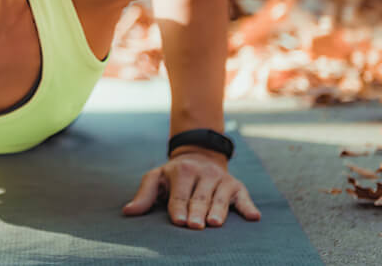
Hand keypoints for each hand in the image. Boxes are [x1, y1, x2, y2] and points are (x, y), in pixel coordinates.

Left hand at [121, 147, 260, 228]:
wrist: (199, 155)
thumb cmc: (174, 176)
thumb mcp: (157, 179)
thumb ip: (144, 195)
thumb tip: (128, 212)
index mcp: (181, 170)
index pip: (179, 194)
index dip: (179, 208)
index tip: (179, 222)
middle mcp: (203, 173)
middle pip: (200, 197)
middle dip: (197, 211)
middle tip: (195, 226)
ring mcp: (221, 179)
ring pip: (220, 197)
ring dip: (219, 210)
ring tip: (215, 223)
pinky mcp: (237, 186)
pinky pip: (244, 197)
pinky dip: (248, 206)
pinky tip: (253, 217)